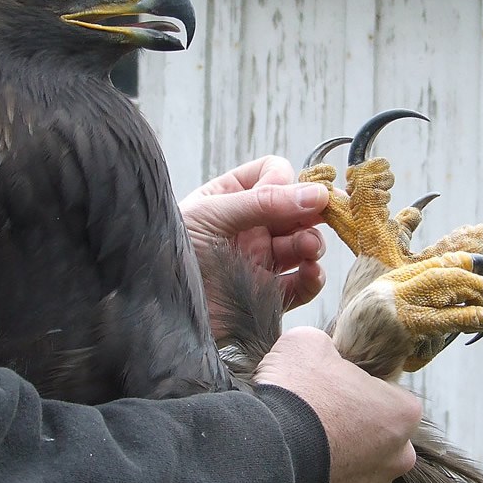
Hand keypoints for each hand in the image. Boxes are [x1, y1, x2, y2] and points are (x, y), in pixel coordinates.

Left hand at [179, 156, 329, 319]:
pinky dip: (312, 278)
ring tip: (308, 249)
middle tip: (324, 218)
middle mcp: (249, 227)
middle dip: (312, 213)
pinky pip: (300, 285)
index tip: (287, 194)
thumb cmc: (171, 250)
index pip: (273, 174)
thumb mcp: (212, 215)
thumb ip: (263, 203)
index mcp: (231, 198)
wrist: (158, 308)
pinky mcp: (265, 296)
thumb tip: (317, 194)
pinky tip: (309, 273)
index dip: (286, 181)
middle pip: (297, 210)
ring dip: (313, 243)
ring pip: (303, 245)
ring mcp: (259, 261)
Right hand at [254, 327, 421, 482]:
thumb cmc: (293, 396)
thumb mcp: (306, 343)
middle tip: (311, 425)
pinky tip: (293, 481)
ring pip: (358, 477)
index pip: (387, 397)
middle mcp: (399, 459)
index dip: (356, 391)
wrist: (262, 457)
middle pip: (378, 441)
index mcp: (402, 413)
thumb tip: (322, 353)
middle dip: (351, 434)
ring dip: (336, 467)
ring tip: (297, 455)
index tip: (328, 392)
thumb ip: (326, 347)